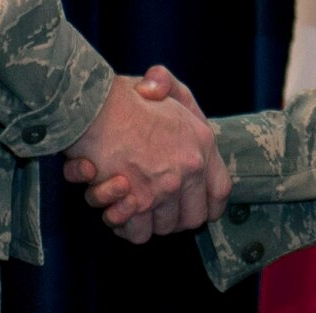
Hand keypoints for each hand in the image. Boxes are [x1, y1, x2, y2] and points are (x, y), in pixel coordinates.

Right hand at [62, 70, 229, 240]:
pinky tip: (113, 207)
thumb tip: (155, 91)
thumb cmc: (122, 96)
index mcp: (202, 144)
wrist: (94, 107)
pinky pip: (137, 233)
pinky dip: (123, 225)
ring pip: (162, 228)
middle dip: (172, 218)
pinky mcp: (138, 204)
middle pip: (191, 218)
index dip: (208, 204)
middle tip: (153, 206)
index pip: (220, 191)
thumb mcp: (159, 83)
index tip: (195, 207)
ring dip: (144, 220)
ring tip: (127, 201)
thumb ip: (168, 87)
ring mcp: (165, 189)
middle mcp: (189, 170)